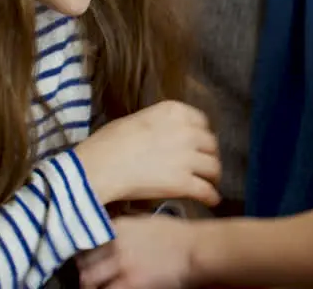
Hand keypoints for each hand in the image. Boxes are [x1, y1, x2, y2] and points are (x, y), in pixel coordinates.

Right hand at [75, 100, 221, 206]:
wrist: (98, 168)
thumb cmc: (107, 143)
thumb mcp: (136, 120)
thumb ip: (160, 124)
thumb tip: (165, 135)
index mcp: (174, 111)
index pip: (202, 121)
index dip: (201, 135)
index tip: (199, 145)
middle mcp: (186, 131)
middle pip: (211, 144)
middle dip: (209, 155)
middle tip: (205, 165)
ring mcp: (187, 157)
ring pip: (213, 167)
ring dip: (213, 177)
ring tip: (210, 183)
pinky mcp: (183, 182)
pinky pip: (206, 190)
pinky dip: (211, 197)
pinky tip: (211, 200)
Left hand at [77, 215, 209, 288]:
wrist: (198, 248)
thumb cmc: (179, 235)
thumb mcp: (148, 221)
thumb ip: (125, 227)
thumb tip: (109, 234)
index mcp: (119, 226)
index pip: (85, 239)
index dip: (83, 252)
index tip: (85, 259)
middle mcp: (116, 243)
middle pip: (83, 261)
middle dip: (85, 270)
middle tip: (90, 278)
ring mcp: (123, 263)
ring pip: (88, 279)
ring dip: (91, 285)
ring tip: (97, 287)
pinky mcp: (132, 281)